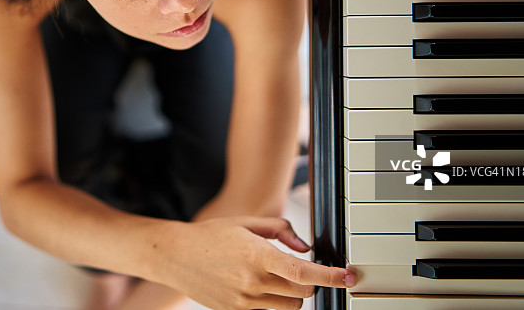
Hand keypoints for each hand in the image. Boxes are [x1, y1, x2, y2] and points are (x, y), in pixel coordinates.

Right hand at [153, 216, 355, 309]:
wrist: (175, 256)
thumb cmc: (210, 236)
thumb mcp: (247, 223)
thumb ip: (281, 230)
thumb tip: (305, 247)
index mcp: (258, 256)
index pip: (305, 273)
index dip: (331, 277)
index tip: (348, 276)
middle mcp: (254, 282)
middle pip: (303, 294)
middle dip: (310, 283)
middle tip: (302, 268)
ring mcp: (245, 301)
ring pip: (289, 307)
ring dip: (294, 294)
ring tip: (276, 275)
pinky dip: (273, 301)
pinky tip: (258, 284)